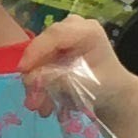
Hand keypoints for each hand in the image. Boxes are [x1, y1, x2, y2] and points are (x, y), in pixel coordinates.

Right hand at [19, 17, 137, 137]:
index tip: (23, 71)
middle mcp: (72, 28)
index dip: (36, 51)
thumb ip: (61, 79)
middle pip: (43, 46)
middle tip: (32, 101)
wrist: (114, 92)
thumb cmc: (107, 86)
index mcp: (87, 31)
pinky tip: (44, 103)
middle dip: (35, 74)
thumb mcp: (87, 85)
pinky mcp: (54, 49)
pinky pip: (39, 65)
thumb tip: (32, 78)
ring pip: (38, 58)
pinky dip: (40, 84)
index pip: (55, 35)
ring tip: (41, 108)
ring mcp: (62, 38)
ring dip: (36, 84)